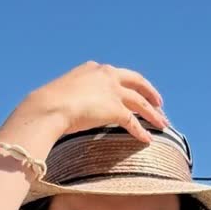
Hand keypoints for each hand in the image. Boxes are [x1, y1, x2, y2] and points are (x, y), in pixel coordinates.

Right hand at [23, 62, 168, 145]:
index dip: (128, 83)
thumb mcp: (63, 94)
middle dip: (150, 91)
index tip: (135, 90)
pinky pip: (133, 122)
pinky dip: (141, 131)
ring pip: (140, 102)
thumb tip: (68, 111)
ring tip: (162, 124)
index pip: (117, 74)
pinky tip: (147, 140)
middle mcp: (106, 75)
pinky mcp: (115, 108)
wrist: (48, 107)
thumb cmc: (48, 104)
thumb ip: (73, 98)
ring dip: (153, 114)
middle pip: (136, 81)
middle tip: (159, 102)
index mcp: (93, 69)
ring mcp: (112, 91)